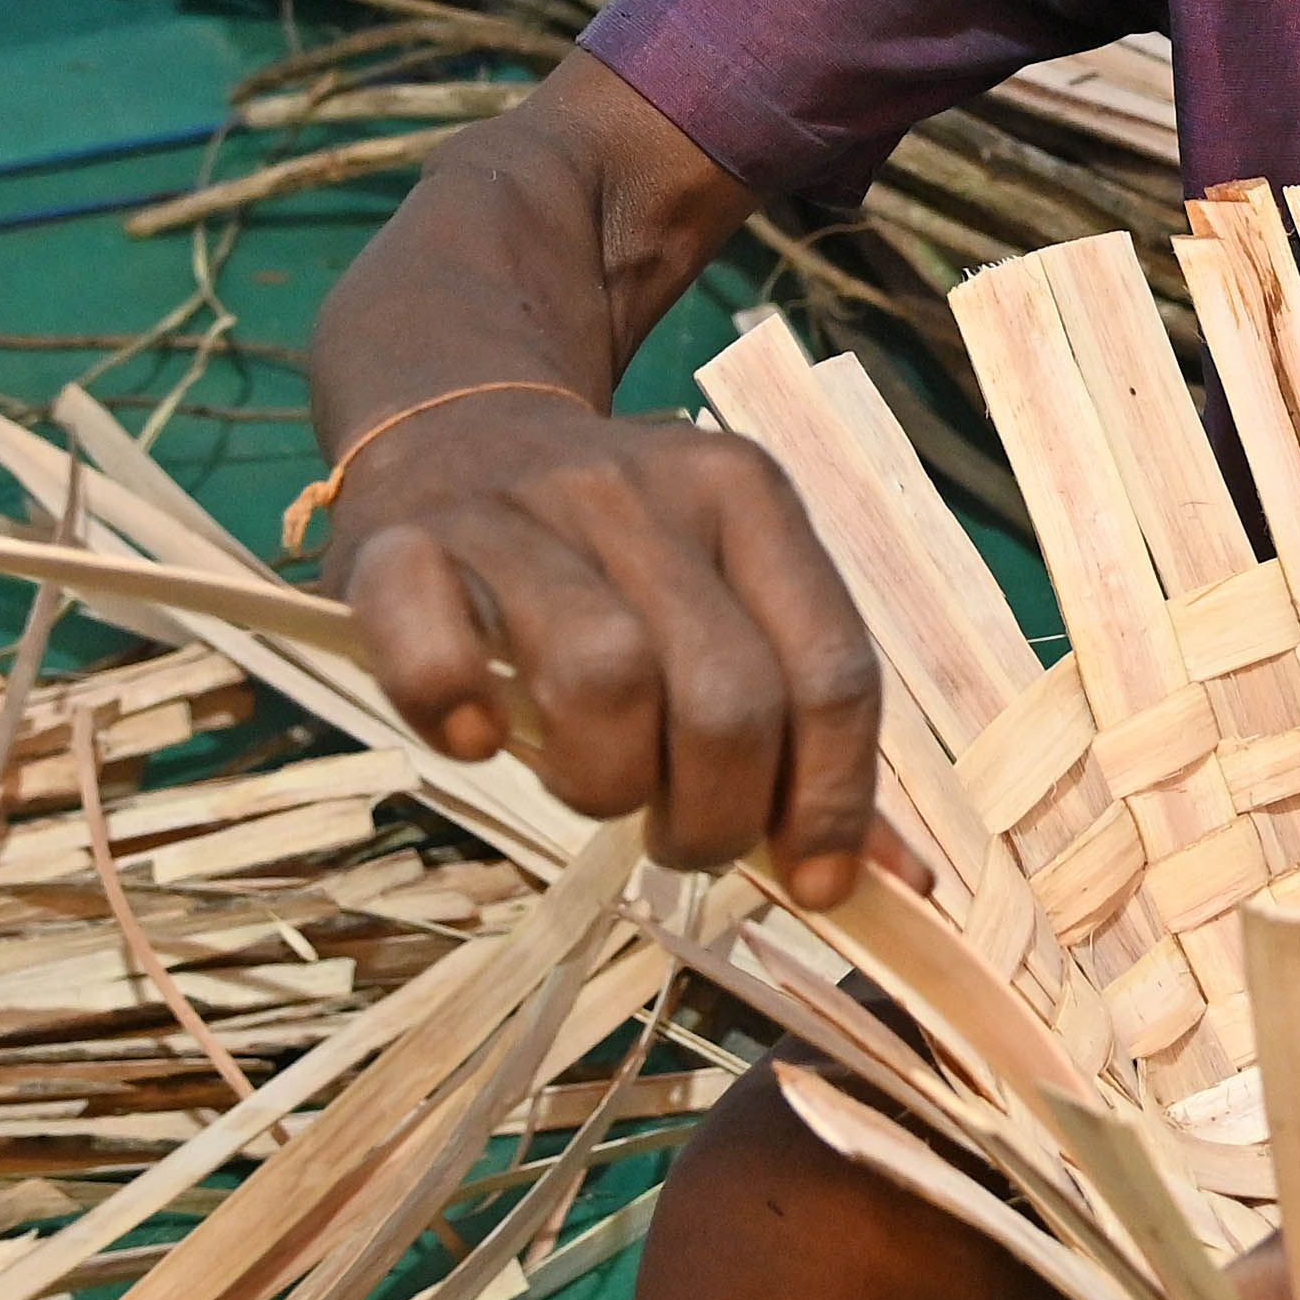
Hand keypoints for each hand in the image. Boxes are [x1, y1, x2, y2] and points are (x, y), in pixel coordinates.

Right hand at [320, 389, 888, 896]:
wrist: (453, 415)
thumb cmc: (614, 547)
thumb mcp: (729, 588)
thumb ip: (808, 723)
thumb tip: (898, 882)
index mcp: (746, 494)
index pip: (830, 669)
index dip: (833, 799)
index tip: (812, 884)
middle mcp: (642, 488)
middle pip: (726, 695)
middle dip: (716, 814)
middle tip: (683, 837)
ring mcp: (518, 509)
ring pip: (602, 678)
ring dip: (605, 782)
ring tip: (594, 788)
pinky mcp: (401, 541)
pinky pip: (434, 648)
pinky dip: (456, 711)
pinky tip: (476, 739)